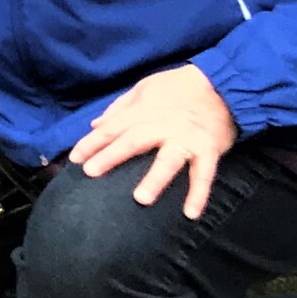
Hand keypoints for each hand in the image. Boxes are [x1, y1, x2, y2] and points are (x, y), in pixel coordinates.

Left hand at [71, 65, 238, 218]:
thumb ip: (119, 108)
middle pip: (133, 142)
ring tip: (140, 199)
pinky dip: (199, 194)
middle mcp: (162, 126)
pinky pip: (204, 174)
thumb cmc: (179, 87)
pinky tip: (190, 213)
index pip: (112, 128)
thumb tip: (94, 124)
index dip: (92, 143)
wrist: (222, 84)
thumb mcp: (144, 88)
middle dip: (111, 157)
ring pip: (168, 160)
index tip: (74, 159)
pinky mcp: (208, 150)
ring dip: (155, 179)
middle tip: (91, 173)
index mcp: (144, 111)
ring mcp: (185, 139)